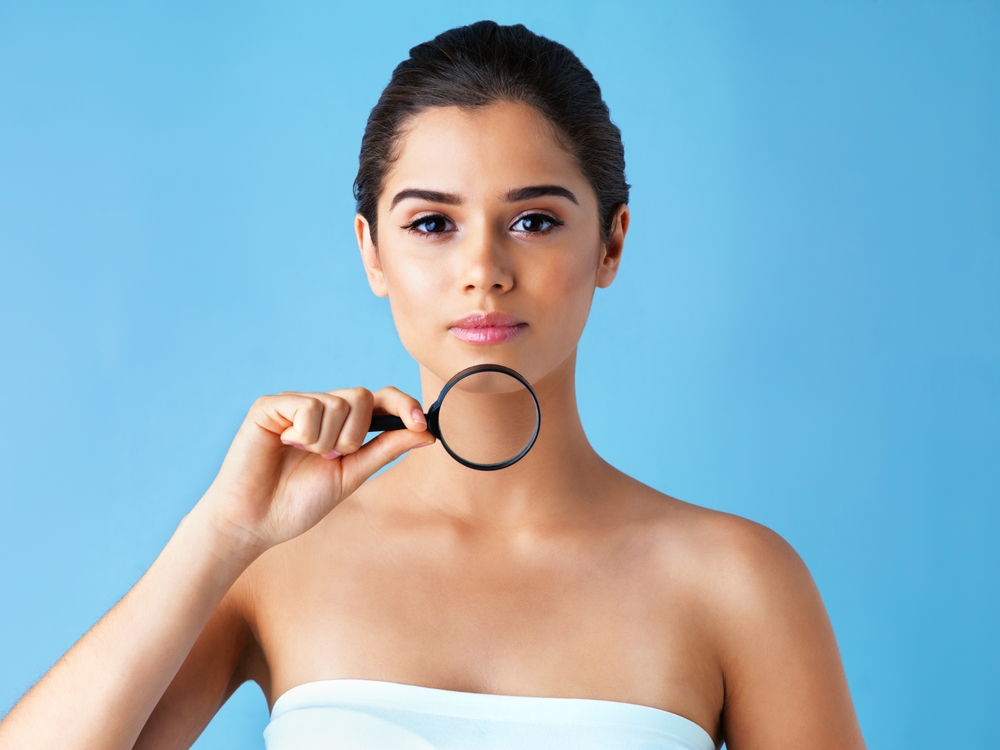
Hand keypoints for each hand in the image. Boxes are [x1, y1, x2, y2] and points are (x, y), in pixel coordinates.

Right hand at [197, 386, 431, 554]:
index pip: (381, 399)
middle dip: (356, 435)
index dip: (404, 404)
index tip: (421, 423)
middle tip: (331, 459)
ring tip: (304, 457)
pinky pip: (308, 407)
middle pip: (362, 396)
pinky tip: (285, 446)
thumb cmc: (298, 502)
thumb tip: (427, 432)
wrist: (255, 522)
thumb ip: (385, 449)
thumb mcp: (351, 475)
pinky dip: (305, 434)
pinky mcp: (270, 406)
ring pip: (337, 403)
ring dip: (327, 441)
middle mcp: (321, 408)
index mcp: (342, 425)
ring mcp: (295, 404)